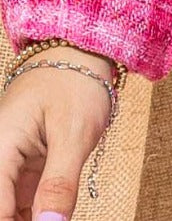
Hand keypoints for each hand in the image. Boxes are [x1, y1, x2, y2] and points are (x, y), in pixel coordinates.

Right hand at [0, 48, 114, 219]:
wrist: (79, 52)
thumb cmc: (75, 81)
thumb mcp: (74, 133)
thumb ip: (60, 184)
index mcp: (0, 150)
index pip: (0, 210)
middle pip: (3, 210)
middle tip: (57, 218)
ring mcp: (11, 165)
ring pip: (11, 210)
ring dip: (33, 218)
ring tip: (57, 215)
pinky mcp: (25, 168)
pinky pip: (22, 202)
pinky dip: (37, 214)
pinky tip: (54, 215)